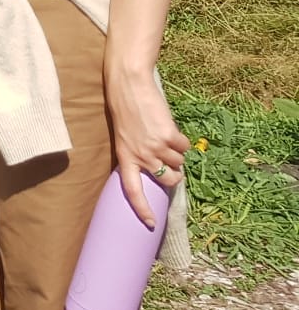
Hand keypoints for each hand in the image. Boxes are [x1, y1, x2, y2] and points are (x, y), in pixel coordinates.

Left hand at [108, 68, 189, 227]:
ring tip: (162, 134)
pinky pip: (185, 147)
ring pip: (179, 162)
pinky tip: (168, 126)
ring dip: (176, 151)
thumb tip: (158, 170)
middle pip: (169, 179)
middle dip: (174, 173)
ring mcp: (156, 147)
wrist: (128, 84)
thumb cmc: (125, 109)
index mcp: (125, 157)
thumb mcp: (124, 136)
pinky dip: (181, 139)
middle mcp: (141, 156)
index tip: (150, 225)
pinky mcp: (169, 136)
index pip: (132, 191)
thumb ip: (137, 153)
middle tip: (168, 158)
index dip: (142, 209)